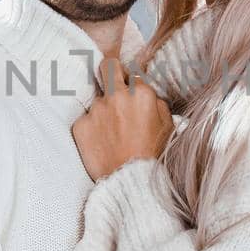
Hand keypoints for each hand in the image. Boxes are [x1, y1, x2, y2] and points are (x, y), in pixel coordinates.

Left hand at [72, 56, 171, 181]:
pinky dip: (92, 130)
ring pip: (98, 101)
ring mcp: (96, 110)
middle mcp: (116, 96)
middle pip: (108, 67)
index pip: (132, 74)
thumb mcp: (169, 126)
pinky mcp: (80, 126)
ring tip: (113, 135)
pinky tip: (102, 144)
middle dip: (111, 72)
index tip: (131, 93)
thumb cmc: (153, 156)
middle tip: (113, 84)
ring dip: (104, 112)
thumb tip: (146, 94)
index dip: (132, 84)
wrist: (131, 183)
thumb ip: (157, 103)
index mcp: (141, 93)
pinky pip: (86, 120)